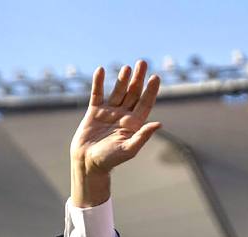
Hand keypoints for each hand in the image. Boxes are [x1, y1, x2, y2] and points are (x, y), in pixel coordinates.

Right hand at [69, 60, 162, 206]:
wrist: (87, 163)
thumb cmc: (110, 160)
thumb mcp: (129, 149)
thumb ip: (143, 136)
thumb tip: (159, 124)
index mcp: (134, 124)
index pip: (145, 103)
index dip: (151, 90)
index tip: (156, 77)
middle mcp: (123, 115)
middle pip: (133, 93)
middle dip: (138, 78)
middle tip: (143, 62)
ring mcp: (109, 112)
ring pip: (118, 91)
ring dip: (122, 79)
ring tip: (127, 67)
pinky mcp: (94, 111)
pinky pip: (97, 93)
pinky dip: (98, 82)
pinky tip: (101, 70)